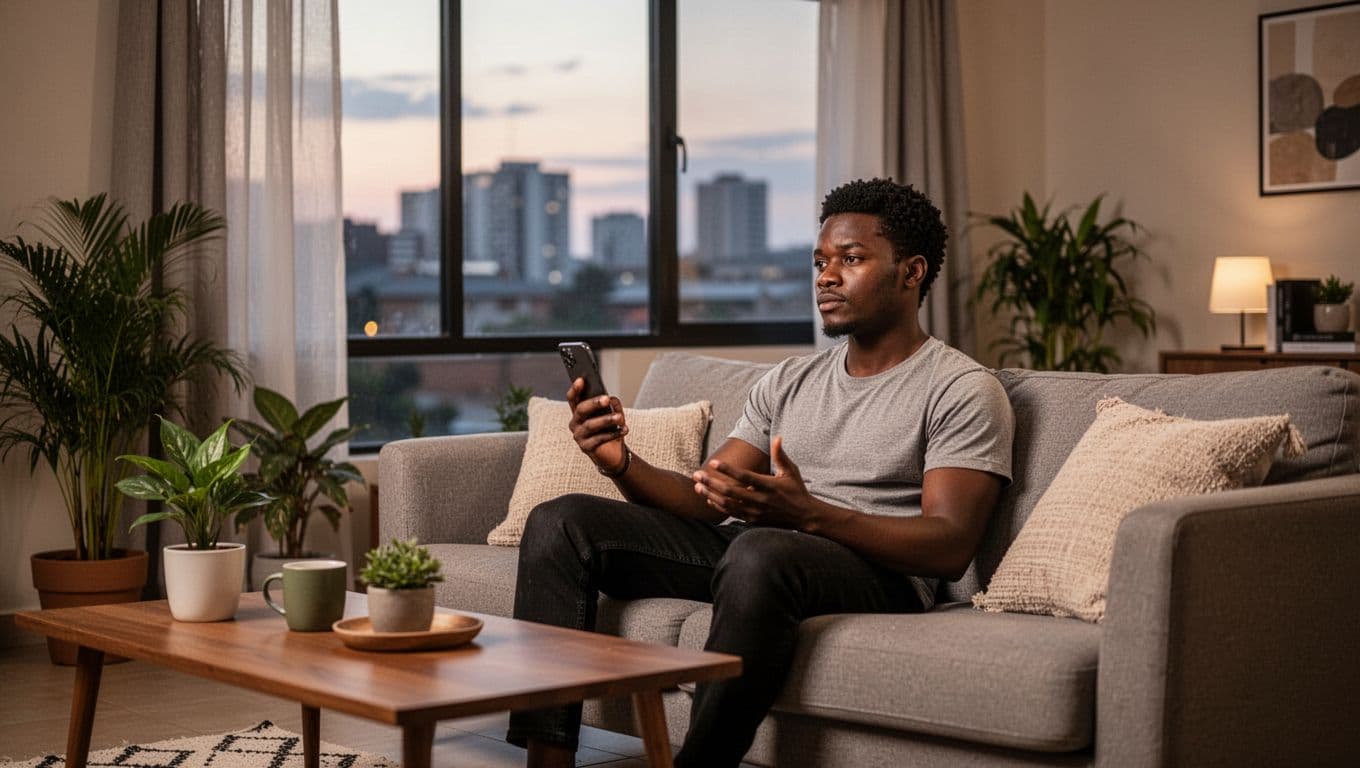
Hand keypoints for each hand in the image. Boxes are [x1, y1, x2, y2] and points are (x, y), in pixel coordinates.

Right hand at [566, 377, 627, 473]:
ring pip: (590, 425)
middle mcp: (575, 423)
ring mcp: (579, 436)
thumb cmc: (610, 430)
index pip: (573, 398)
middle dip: (593, 403)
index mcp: (579, 412)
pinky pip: (599, 438)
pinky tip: (624, 430)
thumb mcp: (614, 414)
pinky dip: (613, 434)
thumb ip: (612, 405)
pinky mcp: (585, 448)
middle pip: (581, 410)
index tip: (581, 379)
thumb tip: (612, 399)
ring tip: (620, 418)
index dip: (575, 389)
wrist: (613, 454)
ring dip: (606, 420)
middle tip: (606, 398)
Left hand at [691, 436, 817, 528]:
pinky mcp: (753, 520)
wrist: (803, 516)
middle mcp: (760, 500)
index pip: (744, 477)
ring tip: (697, 486)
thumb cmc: (797, 490)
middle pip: (730, 491)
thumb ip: (781, 455)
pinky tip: (708, 499)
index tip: (714, 462)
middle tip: (697, 475)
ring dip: (711, 495)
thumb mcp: (791, 471)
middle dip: (711, 483)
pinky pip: (732, 513)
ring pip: (728, 504)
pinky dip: (719, 506)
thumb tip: (777, 437)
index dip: (728, 469)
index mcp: (769, 486)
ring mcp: (755, 512)